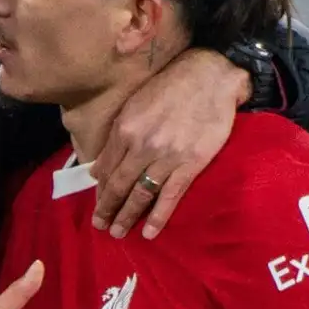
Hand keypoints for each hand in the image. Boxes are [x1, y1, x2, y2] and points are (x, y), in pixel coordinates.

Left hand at [91, 48, 249, 239]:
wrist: (210, 76)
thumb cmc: (170, 86)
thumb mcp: (134, 104)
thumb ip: (116, 136)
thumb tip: (97, 169)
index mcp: (125, 128)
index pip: (106, 168)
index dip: (100, 190)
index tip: (98, 204)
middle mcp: (142, 145)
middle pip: (118, 185)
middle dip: (107, 208)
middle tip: (100, 226)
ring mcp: (166, 157)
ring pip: (140, 194)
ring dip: (127, 216)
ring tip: (118, 232)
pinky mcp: (190, 164)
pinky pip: (169, 196)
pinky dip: (157, 217)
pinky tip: (149, 232)